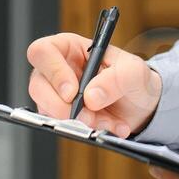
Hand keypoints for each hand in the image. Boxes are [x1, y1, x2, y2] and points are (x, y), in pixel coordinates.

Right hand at [25, 32, 161, 137]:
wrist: (141, 106)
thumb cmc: (133, 79)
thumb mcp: (135, 72)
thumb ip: (117, 78)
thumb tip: (91, 96)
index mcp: (70, 48)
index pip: (43, 51)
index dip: (53, 71)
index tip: (72, 92)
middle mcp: (58, 70)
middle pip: (37, 85)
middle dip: (60, 106)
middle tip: (85, 115)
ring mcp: (57, 95)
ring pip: (46, 110)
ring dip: (77, 121)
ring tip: (105, 120)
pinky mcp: (62, 116)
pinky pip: (63, 127)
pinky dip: (87, 130)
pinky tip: (108, 126)